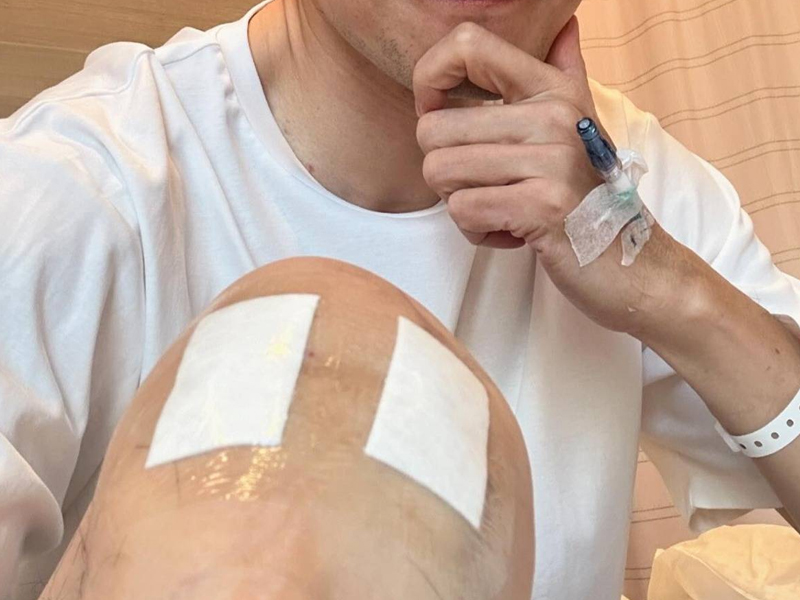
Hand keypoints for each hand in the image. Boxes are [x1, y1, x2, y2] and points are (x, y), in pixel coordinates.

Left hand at [413, 16, 685, 335]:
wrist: (633, 264)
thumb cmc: (590, 197)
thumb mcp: (583, 126)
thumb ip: (567, 72)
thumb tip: (565, 25)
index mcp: (552, 89)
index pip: (465, 45)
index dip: (429, 80)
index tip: (438, 115)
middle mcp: (552, 115)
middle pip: (432, 128)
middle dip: (445, 170)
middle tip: (485, 187)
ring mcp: (550, 159)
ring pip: (439, 171)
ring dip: (460, 203)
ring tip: (502, 209)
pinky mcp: (542, 205)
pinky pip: (462, 211)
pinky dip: (477, 232)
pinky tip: (512, 233)